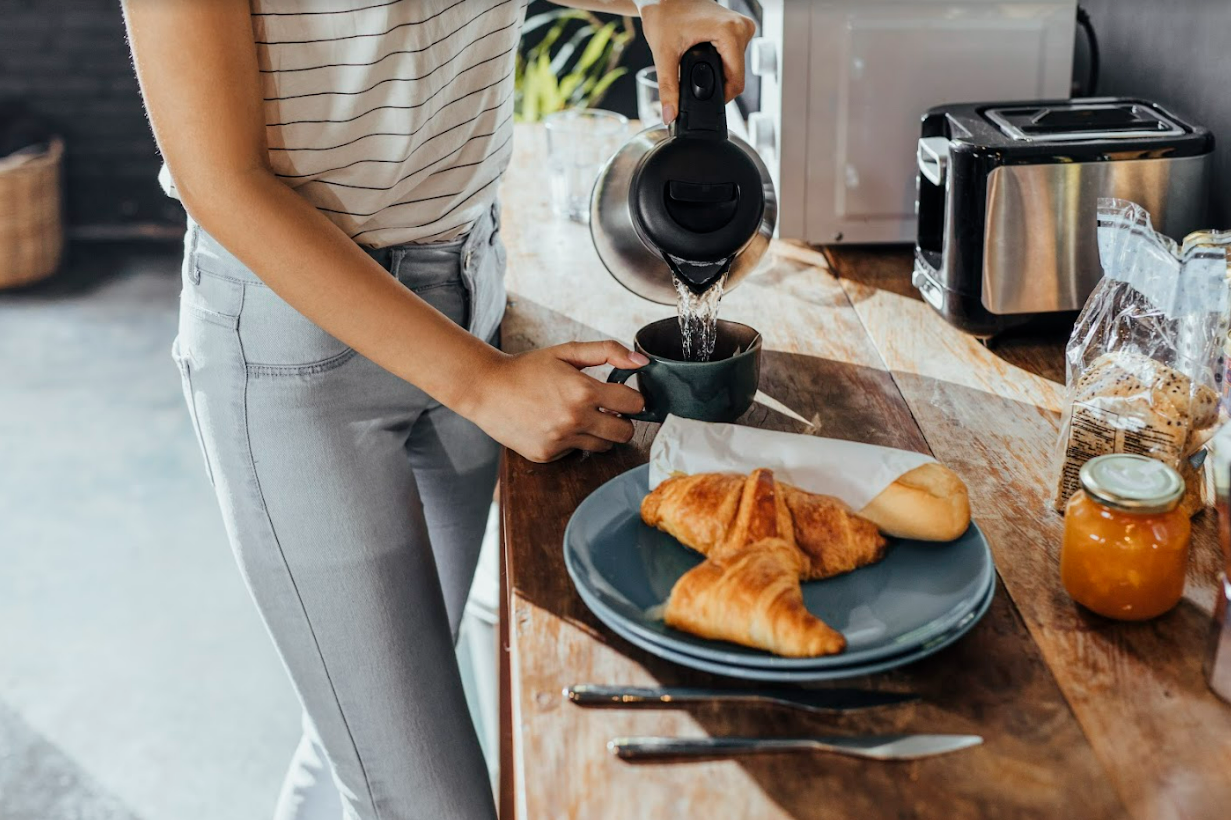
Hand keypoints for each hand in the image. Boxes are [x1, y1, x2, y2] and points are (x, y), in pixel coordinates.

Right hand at [463, 341, 648, 462]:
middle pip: (625, 433)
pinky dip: (573, 441)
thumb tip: (642, 361)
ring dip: (599, 432)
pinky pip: (576, 452)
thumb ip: (607, 351)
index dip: (632, 398)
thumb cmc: (528, 368)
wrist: (486, 389)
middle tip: (606, 409)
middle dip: (621, 421)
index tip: (622, 395)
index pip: (634, 404)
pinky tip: (555, 425)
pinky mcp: (547, 455)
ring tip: (580, 416)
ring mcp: (560, 441)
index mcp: (583, 391)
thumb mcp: (566, 352)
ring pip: (603, 446)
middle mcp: (574, 420)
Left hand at [639, 0, 756, 124]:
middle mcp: (742, 28)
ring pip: (736, 67)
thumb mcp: (664, 54)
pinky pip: (734, 56)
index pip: (736, 81)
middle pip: (736, 75)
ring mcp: (743, 26)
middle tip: (691, 76)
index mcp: (731, 32)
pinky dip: (720, 63)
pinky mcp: (739, 28)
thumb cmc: (664, 12)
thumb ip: (668, 88)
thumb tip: (670, 115)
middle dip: (716, 83)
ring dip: (718, 73)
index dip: (720, 97)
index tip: (702, 101)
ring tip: (695, 62)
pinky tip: (704, 57)